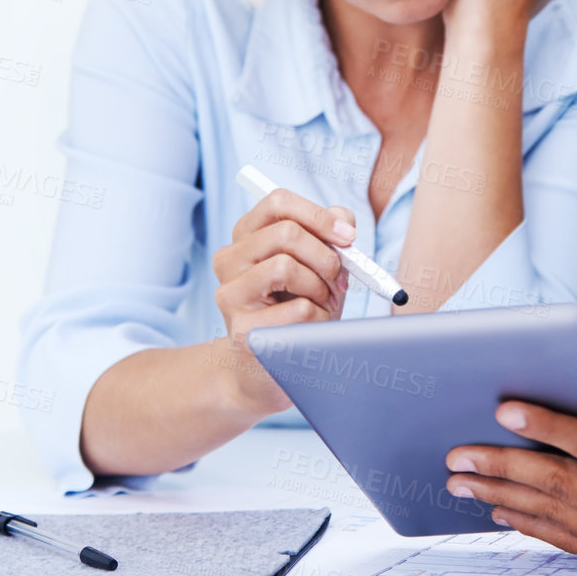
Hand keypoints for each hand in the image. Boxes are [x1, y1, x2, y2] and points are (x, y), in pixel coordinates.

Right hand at [210, 189, 353, 413]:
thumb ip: (330, 238)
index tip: (348, 236)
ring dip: (320, 287)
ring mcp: (230, 295)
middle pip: (286, 233)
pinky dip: (319, 317)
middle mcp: (228, 260)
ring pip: (286, 266)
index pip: (277, 203)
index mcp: (246, 238)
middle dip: (326, 256)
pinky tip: (312, 330)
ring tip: (322, 305)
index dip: (318, 215)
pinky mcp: (243, 330)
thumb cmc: (297, 312)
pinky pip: (297, 309)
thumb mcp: (317, 268)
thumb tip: (343, 222)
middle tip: (340, 279)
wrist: (269, 372)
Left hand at [444, 354, 576, 574]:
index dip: (546, 425)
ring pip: (559, 520)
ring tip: (463, 483)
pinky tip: (507, 510)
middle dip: (502, 469)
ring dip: (506, 499)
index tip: (504, 408)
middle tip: (458, 455)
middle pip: (560, 489)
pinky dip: (537, 525)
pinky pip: (575, 541)